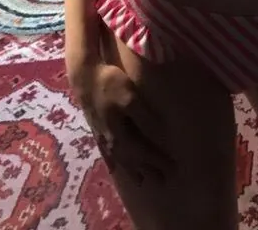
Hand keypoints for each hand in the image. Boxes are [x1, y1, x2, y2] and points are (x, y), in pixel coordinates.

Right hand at [69, 61, 171, 184]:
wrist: (84, 76)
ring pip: (120, 159)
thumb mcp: (130, 98)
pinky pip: (107, 153)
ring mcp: (103, 136)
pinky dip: (114, 162)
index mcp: (121, 134)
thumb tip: (161, 136)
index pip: (144, 152)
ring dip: (132, 170)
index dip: (158, 160)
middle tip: (164, 180)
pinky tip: (115, 168)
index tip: (173, 167)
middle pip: (133, 160)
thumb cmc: (109, 84)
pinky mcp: (97, 130)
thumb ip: (145, 118)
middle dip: (148, 169)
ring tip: (142, 181)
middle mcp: (111, 140)